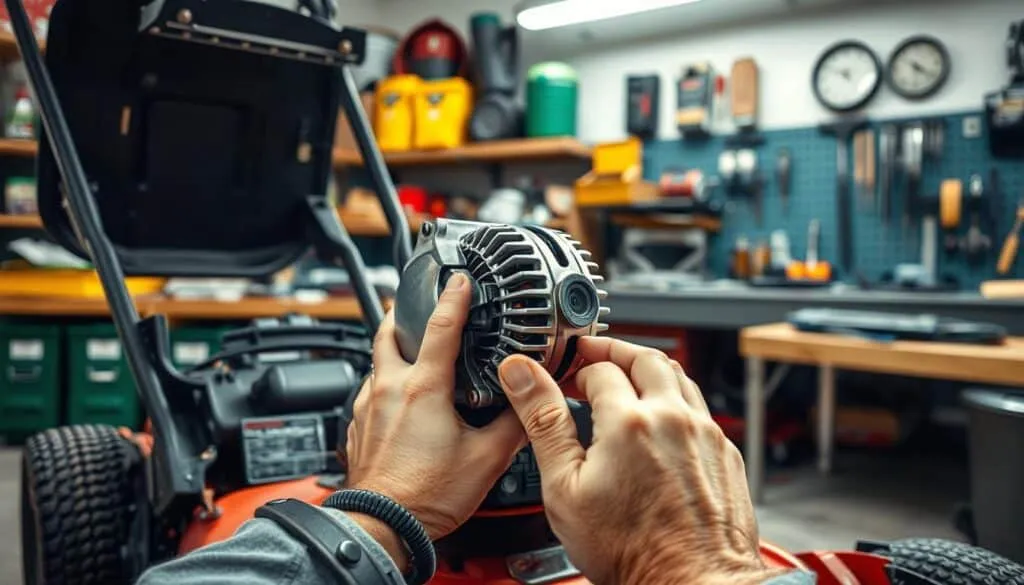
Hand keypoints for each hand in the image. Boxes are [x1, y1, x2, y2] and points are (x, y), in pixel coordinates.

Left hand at [346, 273, 526, 559]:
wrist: (383, 525)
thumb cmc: (427, 495)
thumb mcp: (487, 458)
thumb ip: (513, 425)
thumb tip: (530, 406)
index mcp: (423, 389)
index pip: (440, 326)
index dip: (454, 297)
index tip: (459, 279)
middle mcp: (389, 391)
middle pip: (388, 332)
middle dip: (403, 313)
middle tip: (416, 303)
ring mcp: (369, 409)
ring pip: (377, 363)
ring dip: (394, 351)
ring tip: (414, 353)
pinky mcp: (359, 429)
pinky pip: (370, 394)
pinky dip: (386, 385)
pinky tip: (400, 400)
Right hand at [498, 338, 780, 584]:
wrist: (692, 583)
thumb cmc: (631, 551)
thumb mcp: (565, 487)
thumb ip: (544, 422)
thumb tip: (523, 375)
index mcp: (629, 421)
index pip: (599, 368)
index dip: (575, 366)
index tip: (563, 376)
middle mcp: (673, 418)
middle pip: (645, 357)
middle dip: (614, 351)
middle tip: (592, 357)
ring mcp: (705, 434)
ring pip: (679, 376)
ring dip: (648, 369)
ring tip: (626, 378)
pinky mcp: (725, 453)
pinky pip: (700, 407)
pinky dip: (675, 399)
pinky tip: (659, 419)